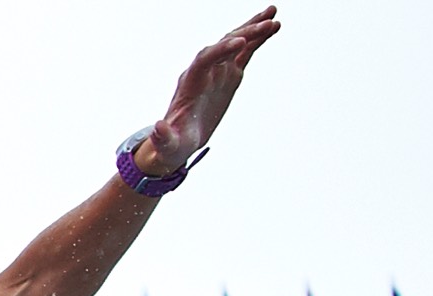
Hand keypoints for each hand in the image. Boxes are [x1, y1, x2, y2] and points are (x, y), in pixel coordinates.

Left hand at [140, 8, 280, 173]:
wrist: (178, 141)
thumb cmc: (172, 143)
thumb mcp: (168, 144)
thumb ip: (163, 137)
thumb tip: (158, 129)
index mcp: (189, 84)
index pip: (204, 60)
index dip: (221, 50)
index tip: (240, 43)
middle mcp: (203, 72)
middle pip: (222, 45)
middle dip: (243, 34)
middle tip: (267, 24)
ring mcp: (217, 71)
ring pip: (235, 44)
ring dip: (253, 28)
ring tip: (273, 14)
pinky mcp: (228, 75)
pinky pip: (244, 52)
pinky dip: (258, 39)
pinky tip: (274, 27)